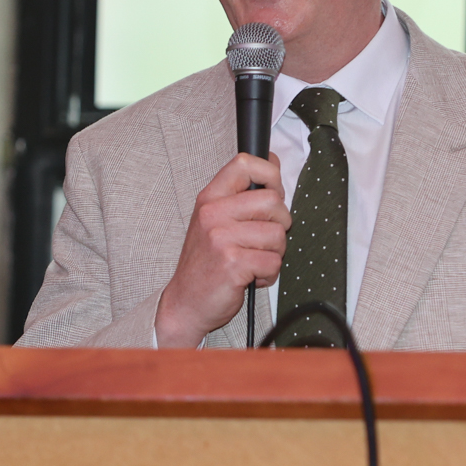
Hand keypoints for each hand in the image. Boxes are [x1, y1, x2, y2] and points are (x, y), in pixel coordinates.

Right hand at [155, 153, 288, 346]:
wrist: (185, 303)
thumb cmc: (206, 263)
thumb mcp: (215, 220)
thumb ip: (241, 195)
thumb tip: (273, 162)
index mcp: (210, 198)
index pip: (245, 163)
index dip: (270, 175)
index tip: (272, 193)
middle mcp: (213, 214)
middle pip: (273, 201)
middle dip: (280, 224)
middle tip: (263, 240)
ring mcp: (221, 238)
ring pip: (278, 234)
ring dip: (275, 253)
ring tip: (254, 261)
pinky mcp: (232, 263)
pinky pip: (274, 261)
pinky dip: (269, 274)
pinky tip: (251, 277)